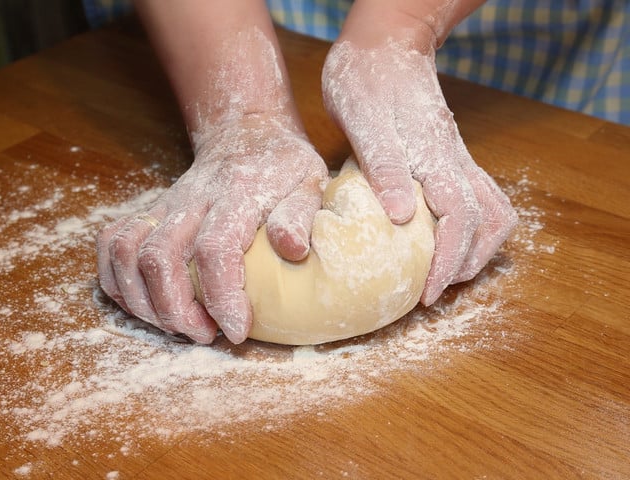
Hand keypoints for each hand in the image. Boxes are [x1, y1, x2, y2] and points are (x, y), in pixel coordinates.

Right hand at [97, 113, 327, 342]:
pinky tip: (144, 302)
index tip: (237, 330)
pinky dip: (116, 278)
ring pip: (127, 253)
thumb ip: (300, 215)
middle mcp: (192, 200)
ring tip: (177, 325)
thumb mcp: (309, 182)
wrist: (246, 133)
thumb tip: (293, 249)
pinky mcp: (150, 211)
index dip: (221, 297)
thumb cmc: (281, 165)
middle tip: (205, 334)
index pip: (215, 250)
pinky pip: (112, 242)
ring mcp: (165, 205)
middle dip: (175, 310)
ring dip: (143, 301)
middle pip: (159, 258)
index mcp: (236, 196)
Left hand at [322, 39, 516, 304]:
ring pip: (492, 209)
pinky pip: (480, 196)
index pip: (458, 218)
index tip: (428, 293)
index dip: (447, 261)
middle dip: (464, 264)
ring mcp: (457, 157)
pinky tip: (448, 237)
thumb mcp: (364, 120)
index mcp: (434, 156)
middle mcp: (454, 160)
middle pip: (486, 221)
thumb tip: (401, 217)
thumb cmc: (366, 79)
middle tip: (434, 292)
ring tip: (447, 273)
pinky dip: (474, 226)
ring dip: (477, 248)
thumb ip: (383, 166)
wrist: (384, 44)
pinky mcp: (450, 156)